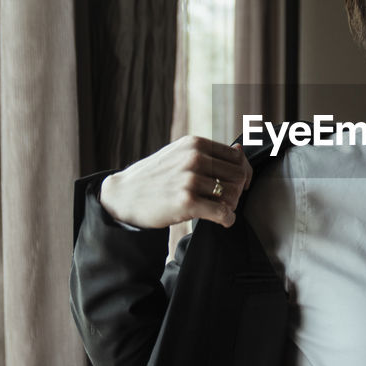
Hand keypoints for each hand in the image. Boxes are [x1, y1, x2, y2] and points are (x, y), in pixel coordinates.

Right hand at [99, 136, 252, 228]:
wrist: (123, 195)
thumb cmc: (154, 177)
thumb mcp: (178, 155)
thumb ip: (207, 153)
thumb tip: (239, 148)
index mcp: (195, 144)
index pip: (236, 156)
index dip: (243, 173)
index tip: (239, 185)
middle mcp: (194, 158)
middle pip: (238, 176)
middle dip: (237, 191)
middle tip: (227, 202)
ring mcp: (190, 179)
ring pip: (232, 194)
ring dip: (231, 206)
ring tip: (220, 210)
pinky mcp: (186, 201)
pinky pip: (222, 212)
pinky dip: (227, 219)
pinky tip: (222, 221)